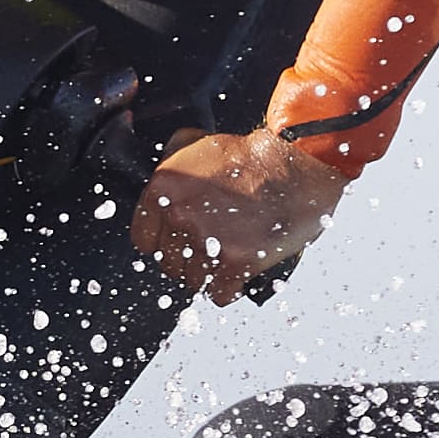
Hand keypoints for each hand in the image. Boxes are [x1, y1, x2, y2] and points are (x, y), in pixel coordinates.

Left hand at [127, 125, 349, 303]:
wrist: (295, 168)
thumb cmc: (251, 158)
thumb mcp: (196, 142)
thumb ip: (169, 163)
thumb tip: (158, 183)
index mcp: (163, 190)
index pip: (144, 241)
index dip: (163, 243)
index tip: (178, 240)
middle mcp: (179, 216)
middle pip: (169, 264)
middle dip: (188, 259)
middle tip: (211, 244)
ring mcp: (206, 241)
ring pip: (193, 281)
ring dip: (209, 274)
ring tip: (228, 254)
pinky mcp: (235, 263)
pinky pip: (219, 295)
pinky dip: (229, 289)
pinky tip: (238, 271)